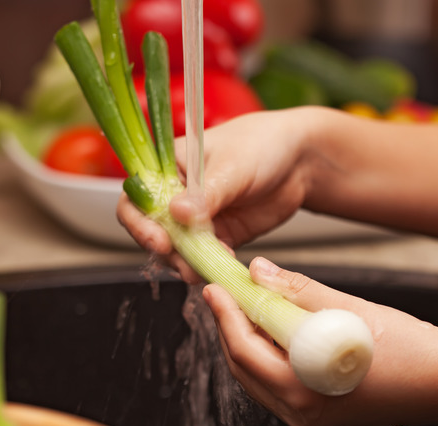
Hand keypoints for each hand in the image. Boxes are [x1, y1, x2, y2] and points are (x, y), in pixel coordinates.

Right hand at [117, 108, 329, 280]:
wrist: (300, 162)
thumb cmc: (262, 145)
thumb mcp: (233, 166)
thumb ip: (206, 193)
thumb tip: (177, 213)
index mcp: (169, 166)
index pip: (137, 196)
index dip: (139, 221)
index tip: (159, 240)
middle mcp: (176, 194)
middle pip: (151, 229)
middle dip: (165, 250)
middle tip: (185, 262)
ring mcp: (196, 218)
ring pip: (176, 249)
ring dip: (186, 262)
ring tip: (206, 267)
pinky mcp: (217, 236)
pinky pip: (203, 257)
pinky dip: (208, 266)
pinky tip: (222, 265)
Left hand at [203, 257, 437, 425]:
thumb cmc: (409, 348)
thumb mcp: (348, 310)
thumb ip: (297, 291)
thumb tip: (258, 271)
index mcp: (303, 391)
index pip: (244, 350)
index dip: (225, 315)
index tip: (215, 287)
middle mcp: (302, 414)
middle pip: (245, 368)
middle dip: (231, 328)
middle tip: (227, 293)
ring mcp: (311, 420)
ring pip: (258, 379)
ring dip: (249, 343)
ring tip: (248, 307)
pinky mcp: (321, 416)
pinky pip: (278, 387)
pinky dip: (269, 358)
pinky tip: (274, 332)